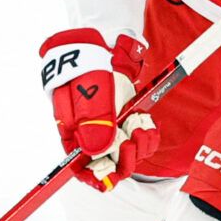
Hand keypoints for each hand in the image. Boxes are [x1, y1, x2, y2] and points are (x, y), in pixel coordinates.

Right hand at [38, 28, 156, 186]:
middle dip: (124, 159)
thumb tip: (96, 154)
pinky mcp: (127, 119)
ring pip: (128, 154)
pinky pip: (140, 139)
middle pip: (109, 165)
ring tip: (140, 126)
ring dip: (139, 146)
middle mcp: (91, 134)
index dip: (95, 177)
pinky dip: (147, 134)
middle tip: (130, 141)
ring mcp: (110, 127)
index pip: (80, 169)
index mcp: (73, 132)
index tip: (111, 177)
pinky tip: (146, 122)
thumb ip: (94, 122)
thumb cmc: (89, 66)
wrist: (104, 43)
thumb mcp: (89, 93)